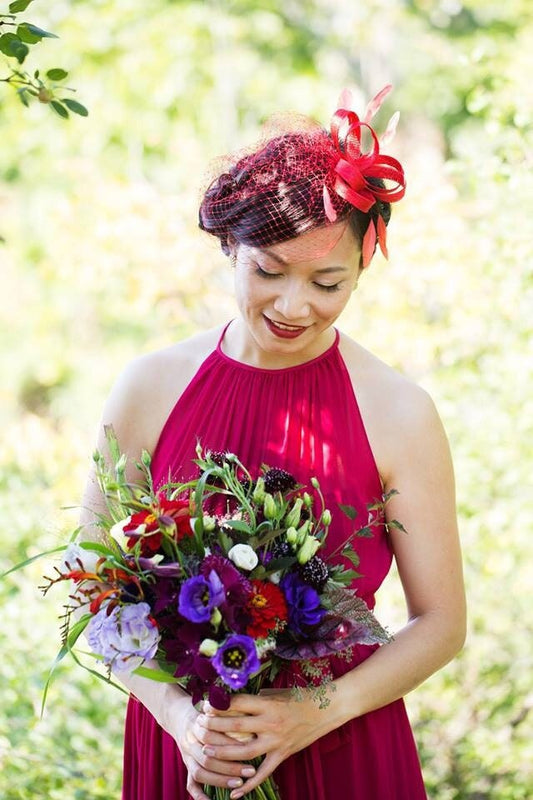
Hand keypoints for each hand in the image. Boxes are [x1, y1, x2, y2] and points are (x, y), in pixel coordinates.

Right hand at [167, 694, 257, 799]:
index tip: (252, 745)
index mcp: (197, 722)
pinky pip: (190, 783)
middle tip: (251, 770)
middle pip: (208, 757)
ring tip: (240, 783)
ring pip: (200, 772)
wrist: (176, 712)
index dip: (232, 742)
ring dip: (220, 780)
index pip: (213, 736)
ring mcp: (186, 755)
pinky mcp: (186, 765)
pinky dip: (199, 795)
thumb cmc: (203, 707)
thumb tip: (255, 709)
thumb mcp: (213, 702)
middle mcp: (190, 740)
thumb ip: (230, 706)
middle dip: (230, 765)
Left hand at [196, 688, 337, 797]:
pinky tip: (234, 793)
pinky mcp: (283, 755)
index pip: (238, 703)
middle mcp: (270, 723)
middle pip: (236, 727)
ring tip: (206, 752)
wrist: (326, 710)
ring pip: (245, 752)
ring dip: (223, 753)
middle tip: (198, 727)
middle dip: (215, 727)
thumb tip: (234, 701)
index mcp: (268, 704)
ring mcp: (276, 741)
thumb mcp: (276, 693)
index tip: (205, 705)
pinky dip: (248, 785)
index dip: (220, 705)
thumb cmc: (299, 697)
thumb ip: (256, 699)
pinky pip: (263, 773)